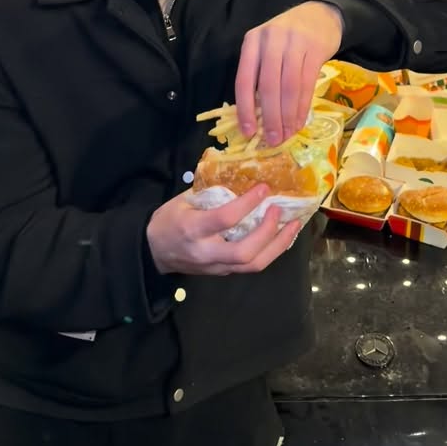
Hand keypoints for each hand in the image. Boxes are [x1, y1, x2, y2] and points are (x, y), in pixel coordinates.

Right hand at [147, 186, 300, 276]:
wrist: (153, 252)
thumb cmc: (169, 220)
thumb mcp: (183, 199)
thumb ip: (211, 190)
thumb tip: (241, 172)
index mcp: (193, 229)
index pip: (225, 219)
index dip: (248, 203)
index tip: (264, 188)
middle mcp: (206, 252)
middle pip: (244, 252)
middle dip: (268, 231)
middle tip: (278, 209)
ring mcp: (216, 266)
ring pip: (253, 265)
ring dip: (278, 245)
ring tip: (293, 225)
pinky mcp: (224, 273)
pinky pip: (251, 266)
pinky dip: (271, 251)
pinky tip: (281, 236)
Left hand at [235, 1, 343, 144]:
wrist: (321, 15)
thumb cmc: (288, 38)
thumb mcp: (267, 47)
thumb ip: (259, 74)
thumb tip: (256, 117)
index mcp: (252, 41)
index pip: (244, 79)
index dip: (245, 109)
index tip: (249, 131)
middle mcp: (271, 40)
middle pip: (268, 86)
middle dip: (270, 117)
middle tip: (273, 139)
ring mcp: (294, 43)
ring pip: (289, 87)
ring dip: (287, 116)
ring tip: (287, 134)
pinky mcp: (315, 49)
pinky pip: (307, 84)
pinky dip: (302, 106)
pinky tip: (300, 121)